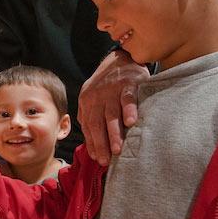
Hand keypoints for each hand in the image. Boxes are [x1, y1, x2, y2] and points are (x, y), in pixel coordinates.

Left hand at [78, 50, 148, 165]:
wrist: (122, 58)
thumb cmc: (108, 85)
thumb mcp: (92, 98)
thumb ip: (89, 117)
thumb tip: (90, 144)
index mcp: (87, 102)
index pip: (88, 126)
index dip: (92, 143)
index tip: (97, 158)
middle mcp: (97, 96)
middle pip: (97, 123)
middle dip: (101, 143)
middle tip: (106, 160)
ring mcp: (112, 90)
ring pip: (111, 114)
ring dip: (114, 133)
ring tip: (117, 150)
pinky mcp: (128, 84)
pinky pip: (128, 98)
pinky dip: (129, 110)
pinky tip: (131, 122)